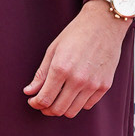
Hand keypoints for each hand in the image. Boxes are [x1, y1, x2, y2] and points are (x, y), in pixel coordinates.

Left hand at [24, 0, 130, 117]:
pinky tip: (74, 92)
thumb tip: (29, 92)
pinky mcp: (105, 86)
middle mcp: (78, 79)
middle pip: (57, 109)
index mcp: (61, 68)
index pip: (44, 99)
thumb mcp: (53, 50)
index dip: (35, 103)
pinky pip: (88, 105)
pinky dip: (78, 103)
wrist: (104, 24)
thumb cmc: (76, 34)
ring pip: (72, 111)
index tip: (33, 101)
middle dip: (46, 109)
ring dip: (62, 108)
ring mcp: (93, 84)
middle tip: (43, 103)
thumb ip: (41, 74)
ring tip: (58, 98)